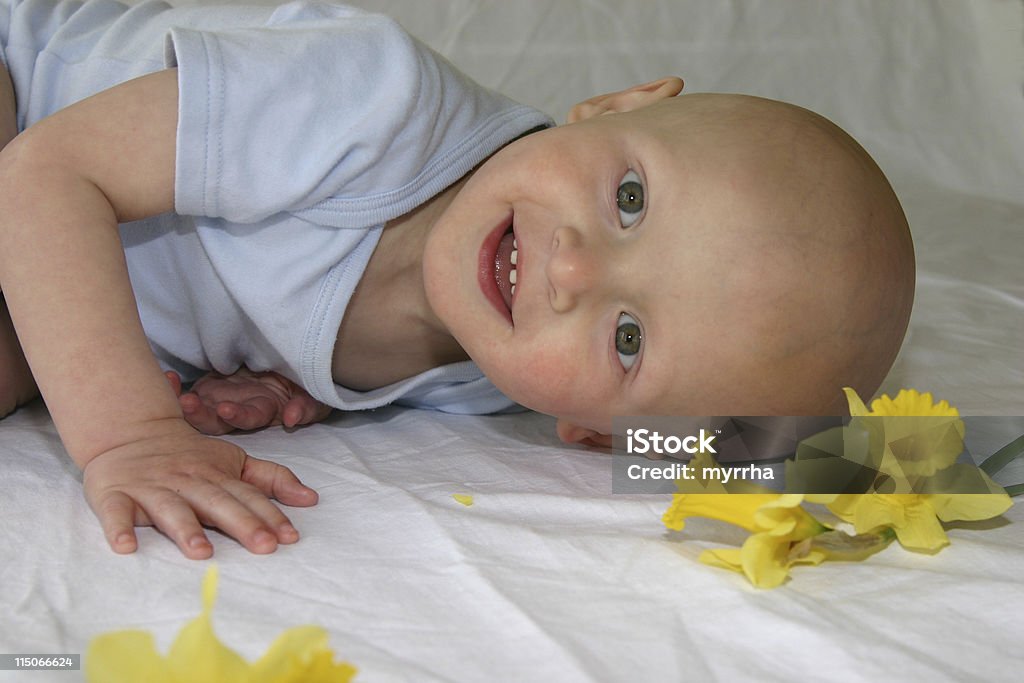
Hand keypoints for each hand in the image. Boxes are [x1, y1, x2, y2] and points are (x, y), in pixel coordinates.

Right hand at [82, 419, 318, 558]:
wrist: (130, 430)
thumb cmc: (190, 456)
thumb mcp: (235, 461)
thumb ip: (271, 479)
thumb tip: (311, 498)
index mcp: (217, 476)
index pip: (248, 496)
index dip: (269, 515)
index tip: (290, 537)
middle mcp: (188, 482)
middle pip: (217, 503)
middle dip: (242, 524)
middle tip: (263, 546)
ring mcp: (151, 488)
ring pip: (170, 509)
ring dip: (186, 530)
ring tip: (202, 552)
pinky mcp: (115, 495)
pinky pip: (116, 512)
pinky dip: (119, 528)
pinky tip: (125, 547)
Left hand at [166, 368, 331, 435]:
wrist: (290, 365)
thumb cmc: (305, 385)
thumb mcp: (313, 394)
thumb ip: (306, 406)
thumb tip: (291, 417)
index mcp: (265, 410)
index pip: (250, 418)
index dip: (239, 416)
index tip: (226, 410)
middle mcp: (240, 409)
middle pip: (217, 421)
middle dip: (201, 415)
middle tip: (188, 404)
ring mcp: (222, 398)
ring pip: (199, 409)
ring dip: (185, 404)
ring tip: (173, 390)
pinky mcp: (209, 386)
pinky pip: (188, 392)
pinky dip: (176, 388)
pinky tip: (169, 378)